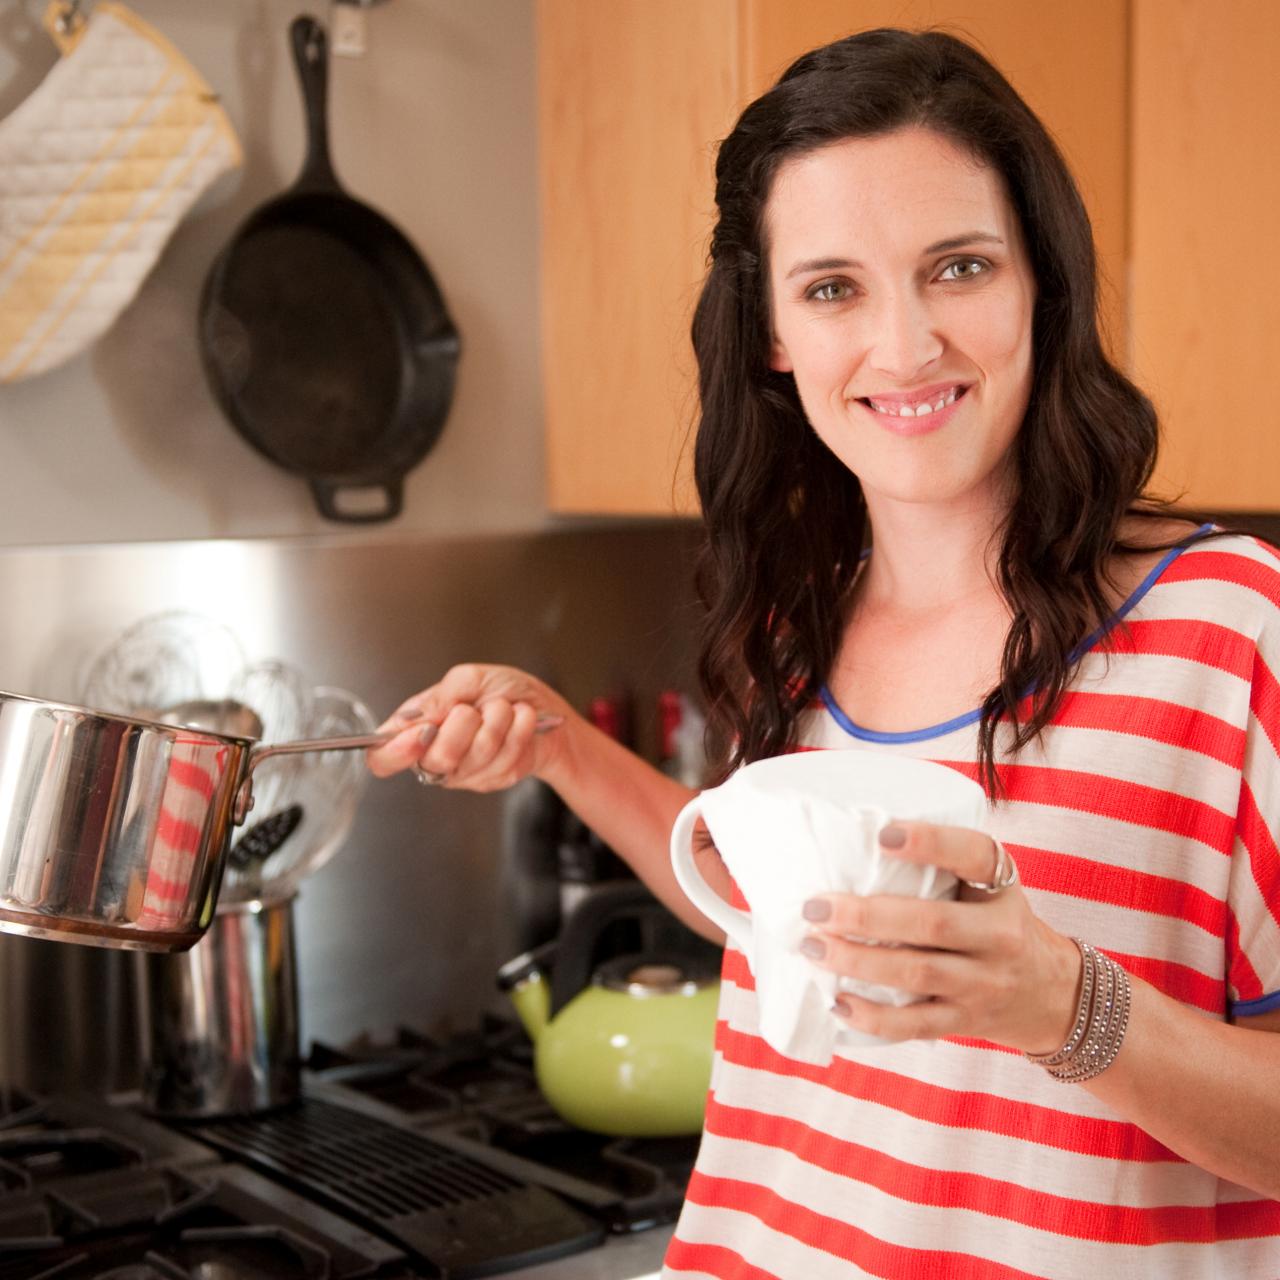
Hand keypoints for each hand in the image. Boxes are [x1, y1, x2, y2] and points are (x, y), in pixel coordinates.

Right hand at [366, 664, 571, 792]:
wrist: (543, 708)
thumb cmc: (501, 690)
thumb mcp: (468, 677)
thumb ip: (441, 695)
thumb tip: (414, 718)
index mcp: (416, 729)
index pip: (383, 758)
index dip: (394, 752)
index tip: (421, 733)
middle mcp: (435, 756)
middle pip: (437, 758)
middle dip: (464, 723)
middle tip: (475, 708)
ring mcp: (466, 773)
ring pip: (478, 754)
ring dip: (498, 719)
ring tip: (503, 708)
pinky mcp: (495, 778)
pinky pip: (506, 757)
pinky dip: (519, 728)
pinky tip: (520, 721)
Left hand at [800, 821, 1081, 1053]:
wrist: (1051, 992)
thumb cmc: (995, 921)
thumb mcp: (990, 886)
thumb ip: (942, 866)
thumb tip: (849, 845)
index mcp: (1002, 889)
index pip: (975, 856)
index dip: (930, 842)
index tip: (883, 833)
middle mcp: (1000, 935)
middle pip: (932, 923)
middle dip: (867, 915)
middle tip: (815, 906)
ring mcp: (985, 984)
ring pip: (918, 974)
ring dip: (859, 961)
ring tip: (814, 947)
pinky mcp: (966, 1021)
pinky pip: (917, 1024)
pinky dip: (874, 1017)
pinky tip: (839, 1002)